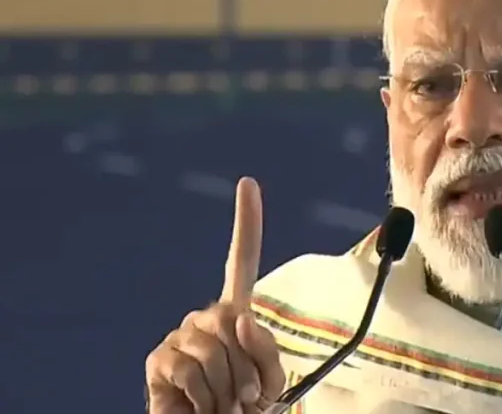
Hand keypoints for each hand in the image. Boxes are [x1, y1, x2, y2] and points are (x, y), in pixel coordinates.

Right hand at [145, 177, 285, 413]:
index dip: (246, 224)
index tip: (248, 183)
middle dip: (248, 367)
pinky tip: (200, 406)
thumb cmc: (245, 406)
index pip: (240, 262)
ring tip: (225, 404)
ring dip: (228, 388)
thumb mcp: (270, 380)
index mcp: (235, 314)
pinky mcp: (158, 360)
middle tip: (245, 397)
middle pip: (233, 322)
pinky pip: (191, 371)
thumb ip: (264, 347)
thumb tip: (238, 317)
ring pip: (213, 350)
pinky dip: (205, 398)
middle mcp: (204, 317)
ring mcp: (179, 335)